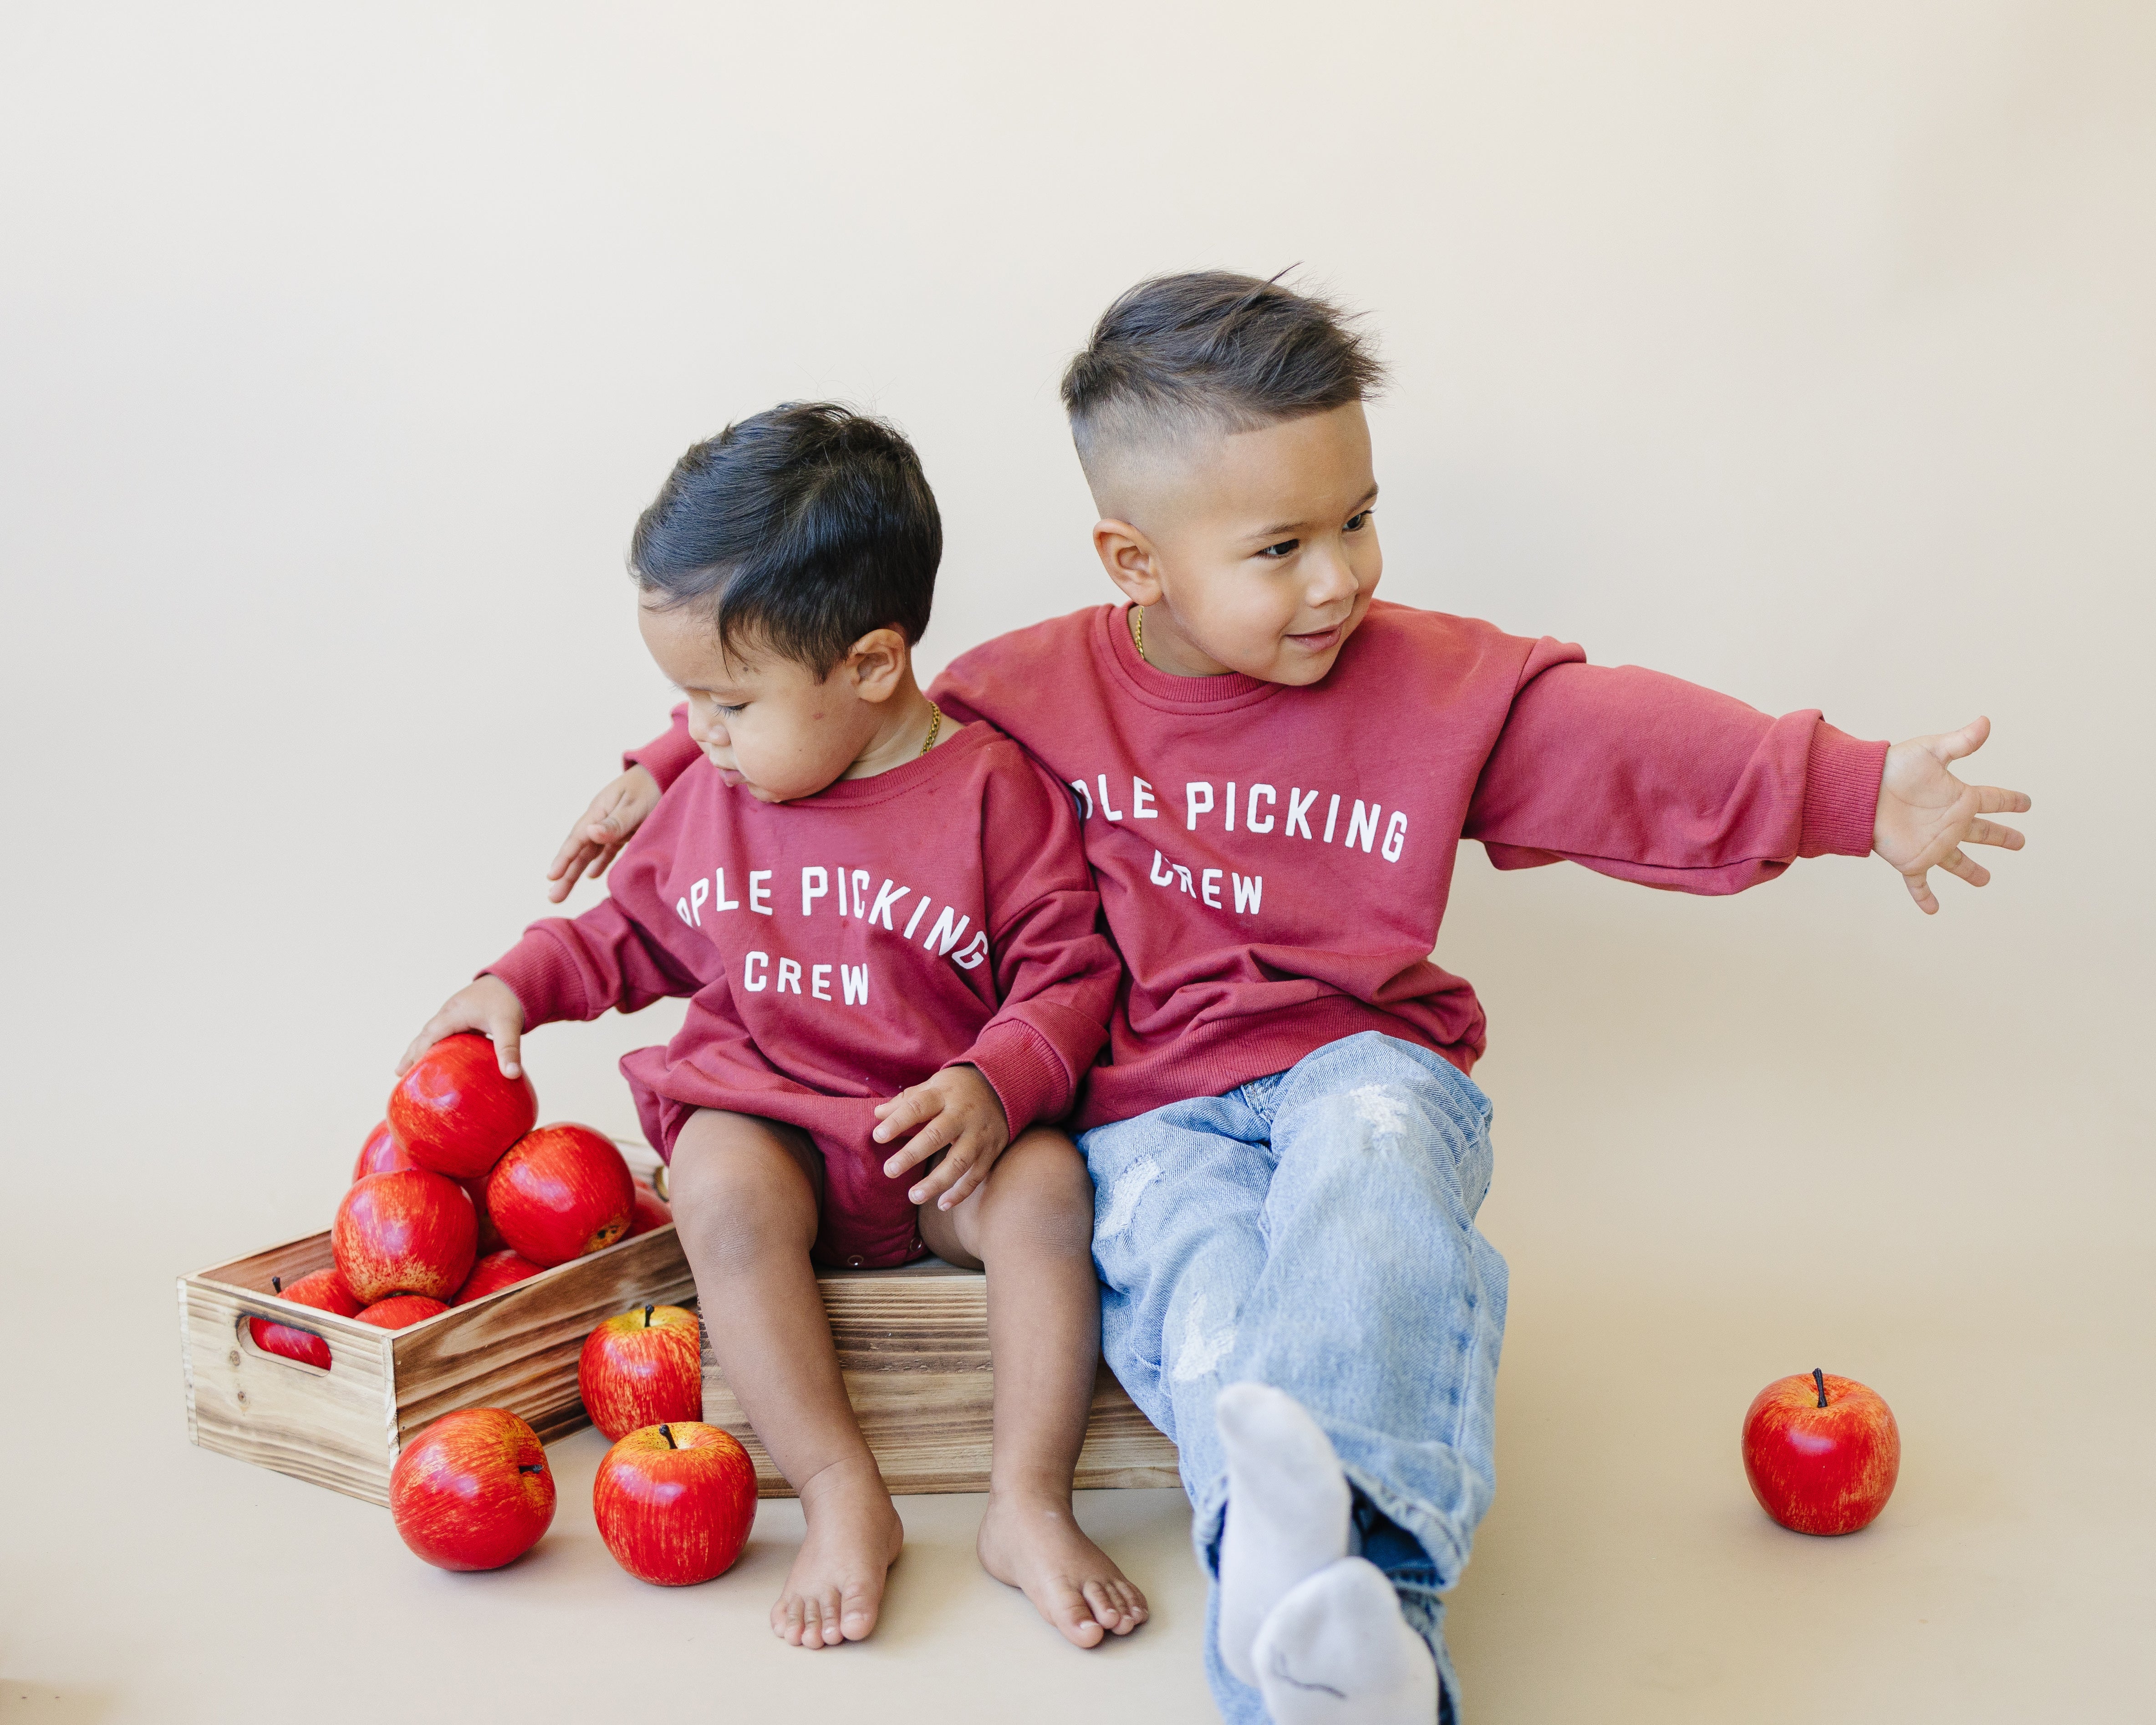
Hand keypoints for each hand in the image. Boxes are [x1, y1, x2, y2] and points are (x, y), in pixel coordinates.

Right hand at [398, 976, 526, 1077]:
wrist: (516, 979)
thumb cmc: (509, 999)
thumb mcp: (509, 1025)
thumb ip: (509, 1049)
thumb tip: (512, 1074)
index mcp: (455, 1013)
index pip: (430, 1035)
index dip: (419, 1053)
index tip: (410, 1071)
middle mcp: (450, 1012)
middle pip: (425, 1034)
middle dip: (411, 1053)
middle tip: (399, 1073)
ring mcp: (454, 1014)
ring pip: (432, 1033)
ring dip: (420, 1049)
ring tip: (408, 1070)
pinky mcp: (462, 1017)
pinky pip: (443, 1033)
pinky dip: (435, 1046)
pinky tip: (436, 1059)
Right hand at [545, 765, 661, 903]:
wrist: (669, 771)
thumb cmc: (653, 786)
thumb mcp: (635, 805)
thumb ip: (615, 822)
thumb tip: (589, 832)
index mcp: (599, 810)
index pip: (578, 838)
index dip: (564, 858)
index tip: (552, 877)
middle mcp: (601, 819)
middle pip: (580, 849)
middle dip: (566, 873)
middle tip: (553, 897)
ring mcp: (611, 825)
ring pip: (590, 852)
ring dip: (577, 872)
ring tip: (563, 892)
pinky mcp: (624, 830)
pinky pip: (607, 849)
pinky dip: (599, 862)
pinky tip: (591, 876)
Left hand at [872, 1065, 1010, 1210]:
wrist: (1005, 1086)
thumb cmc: (959, 1088)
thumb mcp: (935, 1085)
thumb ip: (907, 1100)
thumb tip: (877, 1113)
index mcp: (944, 1095)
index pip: (918, 1107)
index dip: (898, 1121)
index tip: (878, 1136)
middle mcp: (963, 1114)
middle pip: (936, 1135)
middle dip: (912, 1154)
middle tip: (890, 1170)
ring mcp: (979, 1135)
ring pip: (958, 1161)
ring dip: (936, 1182)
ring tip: (913, 1196)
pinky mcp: (991, 1151)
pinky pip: (976, 1175)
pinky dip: (961, 1192)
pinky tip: (942, 1205)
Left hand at [1871, 716, 2030, 914]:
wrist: (1860, 789)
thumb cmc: (1894, 767)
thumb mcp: (1931, 752)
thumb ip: (1960, 742)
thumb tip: (1986, 721)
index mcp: (1958, 798)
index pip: (1993, 799)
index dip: (2011, 801)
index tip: (2027, 803)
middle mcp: (1950, 823)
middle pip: (1982, 832)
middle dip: (2001, 837)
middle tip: (2020, 842)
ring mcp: (1932, 843)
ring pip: (1957, 862)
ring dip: (1970, 871)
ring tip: (1985, 880)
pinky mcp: (1911, 860)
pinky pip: (1919, 883)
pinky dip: (1925, 897)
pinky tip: (1932, 911)